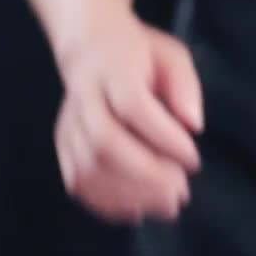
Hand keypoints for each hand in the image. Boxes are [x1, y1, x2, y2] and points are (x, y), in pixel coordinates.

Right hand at [55, 13, 203, 223]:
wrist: (88, 45)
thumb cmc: (138, 54)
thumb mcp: (171, 55)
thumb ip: (185, 86)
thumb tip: (192, 125)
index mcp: (113, 69)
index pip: (132, 105)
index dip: (163, 137)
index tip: (192, 160)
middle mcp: (84, 97)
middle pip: (103, 141)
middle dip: (145, 174)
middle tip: (179, 191)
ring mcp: (69, 123)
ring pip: (86, 167)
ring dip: (127, 194)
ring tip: (164, 205)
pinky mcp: (63, 144)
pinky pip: (77, 181)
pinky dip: (105, 203)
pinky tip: (135, 210)